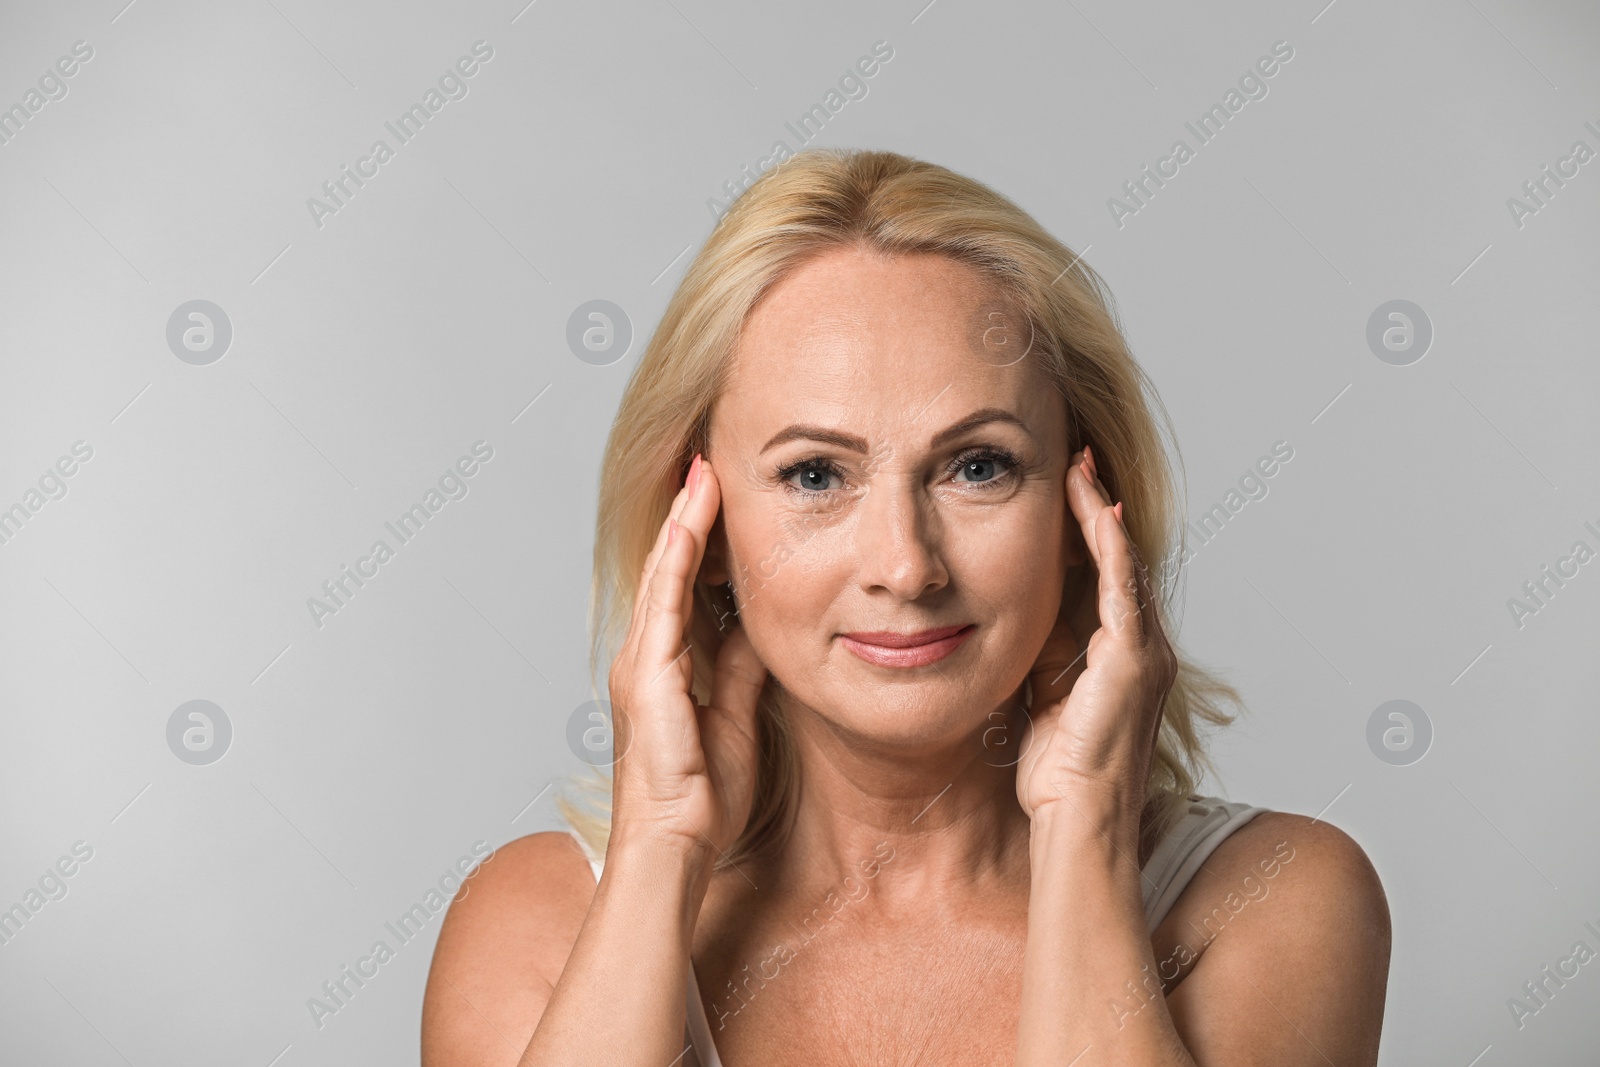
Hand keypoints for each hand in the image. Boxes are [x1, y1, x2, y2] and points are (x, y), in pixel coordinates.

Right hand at [606, 454, 769, 860]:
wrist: (676, 843)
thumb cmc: (701, 797)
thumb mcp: (738, 717)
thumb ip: (743, 671)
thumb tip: (760, 628)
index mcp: (664, 667)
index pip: (684, 585)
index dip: (701, 538)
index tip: (721, 495)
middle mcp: (644, 656)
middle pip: (668, 567)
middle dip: (688, 513)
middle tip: (708, 459)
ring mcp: (641, 662)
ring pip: (664, 571)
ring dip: (685, 519)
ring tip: (704, 470)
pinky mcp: (647, 674)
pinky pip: (666, 600)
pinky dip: (680, 554)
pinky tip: (696, 519)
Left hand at [1014, 446, 1176, 825]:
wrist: (1076, 822)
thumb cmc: (1056, 775)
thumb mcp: (1041, 697)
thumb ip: (1040, 654)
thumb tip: (1011, 615)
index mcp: (1116, 656)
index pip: (1100, 578)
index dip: (1082, 532)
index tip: (1061, 487)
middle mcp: (1139, 647)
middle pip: (1116, 560)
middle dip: (1095, 507)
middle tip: (1075, 455)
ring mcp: (1143, 652)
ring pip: (1122, 562)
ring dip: (1100, 510)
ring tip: (1080, 464)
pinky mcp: (1133, 659)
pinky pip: (1122, 586)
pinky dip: (1109, 543)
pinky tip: (1095, 506)